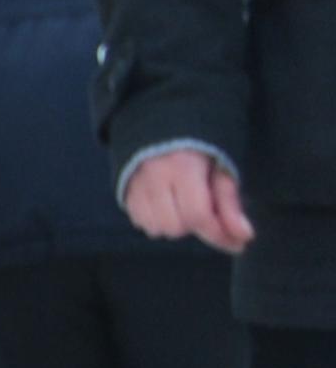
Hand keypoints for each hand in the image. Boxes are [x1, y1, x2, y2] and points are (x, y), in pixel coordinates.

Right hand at [124, 147, 255, 253]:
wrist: (163, 125)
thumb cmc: (200, 146)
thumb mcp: (222, 168)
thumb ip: (230, 203)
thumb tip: (243, 236)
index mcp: (182, 167)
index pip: (198, 215)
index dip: (219, 233)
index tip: (239, 242)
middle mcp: (153, 178)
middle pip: (175, 227)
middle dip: (195, 225)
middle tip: (207, 209)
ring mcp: (135, 186)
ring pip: (157, 229)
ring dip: (176, 224)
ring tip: (186, 206)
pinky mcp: (125, 193)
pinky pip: (142, 223)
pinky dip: (158, 221)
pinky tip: (169, 206)